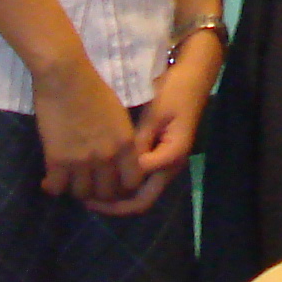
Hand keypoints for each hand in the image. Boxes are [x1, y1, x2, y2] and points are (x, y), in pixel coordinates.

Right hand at [30, 53, 145, 205]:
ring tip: (70, 182)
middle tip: (90, 186)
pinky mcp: (57, 160)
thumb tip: (117, 159)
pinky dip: (53, 186)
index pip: (132, 182)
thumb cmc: (93, 88)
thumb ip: (120, 139)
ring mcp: (82, 160)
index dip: (123, 187)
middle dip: (100, 193)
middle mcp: (107, 156)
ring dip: (76, 190)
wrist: (66, 76)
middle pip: (107, 194)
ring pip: (82, 194)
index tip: (113, 183)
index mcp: (125, 143)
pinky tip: (50, 180)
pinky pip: (57, 188)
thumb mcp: (118, 115)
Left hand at [87, 30, 226, 216]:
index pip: (140, 186)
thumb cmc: (175, 91)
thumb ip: (139, 141)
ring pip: (141, 194)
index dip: (114, 190)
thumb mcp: (155, 114)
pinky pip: (141, 179)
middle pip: (141, 201)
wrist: (193, 76)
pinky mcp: (160, 155)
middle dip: (114, 206)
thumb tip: (120, 166)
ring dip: (118, 198)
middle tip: (87, 202)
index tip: (89, 186)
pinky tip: (105, 176)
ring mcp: (165, 163)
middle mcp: (170, 167)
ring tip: (91, 192)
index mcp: (171, 157)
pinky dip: (123, 184)